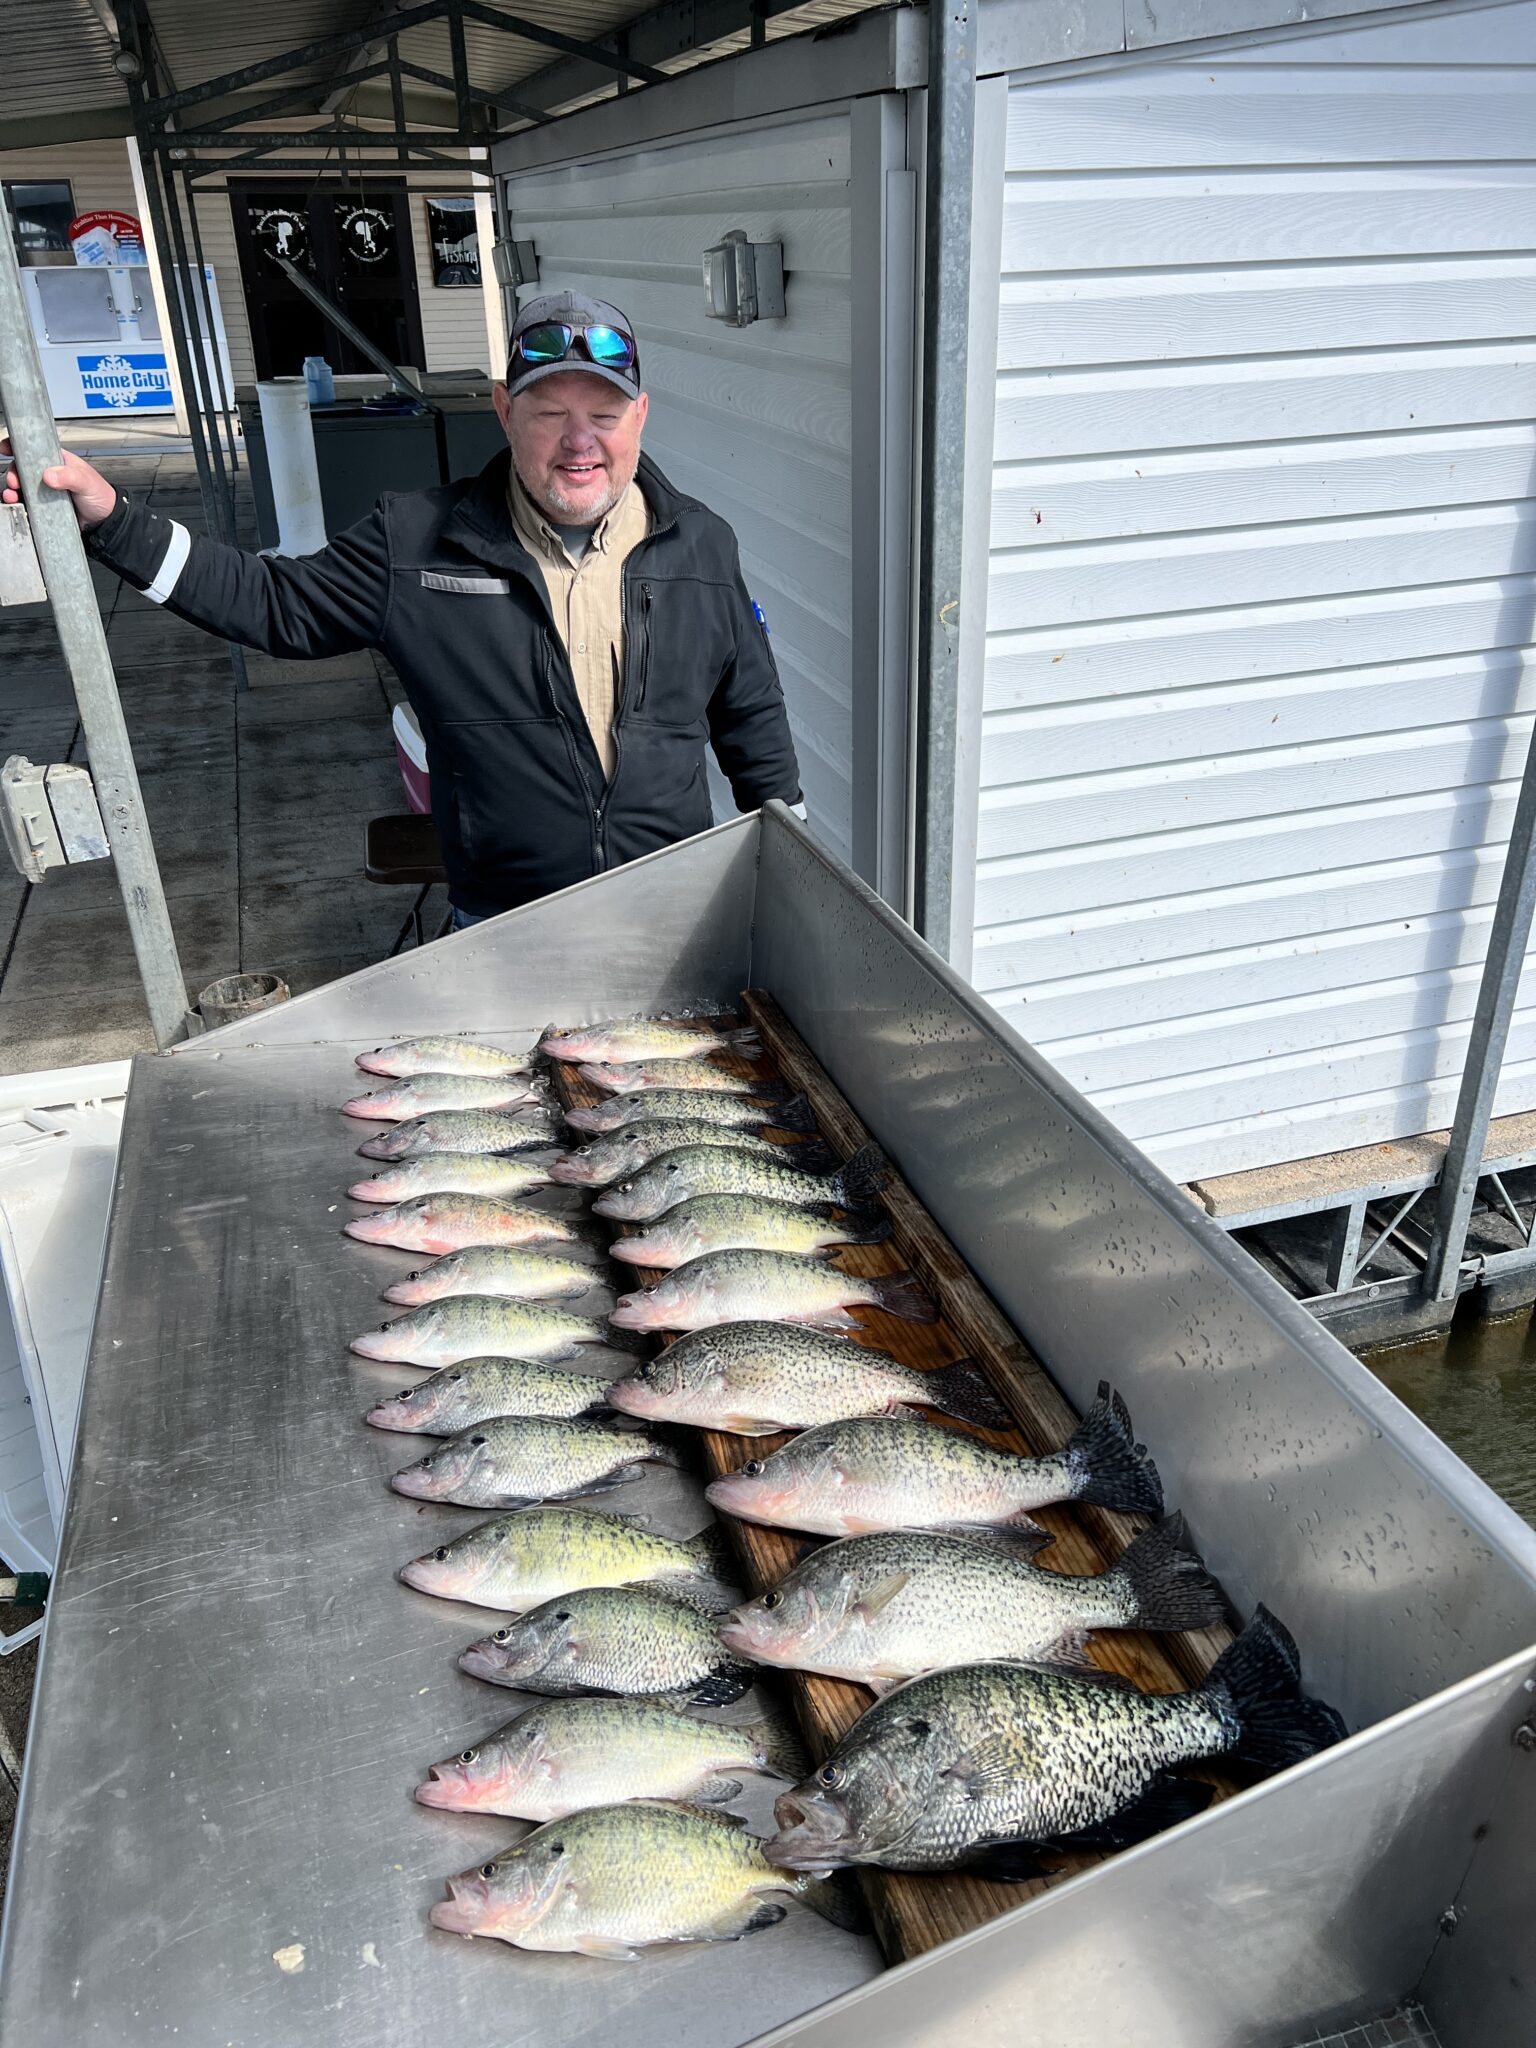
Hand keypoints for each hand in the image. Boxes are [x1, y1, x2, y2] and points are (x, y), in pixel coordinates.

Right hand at [1, 438, 116, 529]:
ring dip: (12, 490)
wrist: (105, 522)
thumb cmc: (101, 496)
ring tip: (11, 495)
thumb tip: (50, 475)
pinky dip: (18, 504)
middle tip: (14, 482)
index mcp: (58, 461)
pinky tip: (16, 505)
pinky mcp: (44, 507)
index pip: (34, 448)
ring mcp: (45, 491)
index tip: (6, 447)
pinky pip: (27, 504)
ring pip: (22, 487)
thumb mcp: (86, 482)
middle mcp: (50, 474)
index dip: (17, 446)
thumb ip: (70, 476)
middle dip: (13, 473)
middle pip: (22, 469)